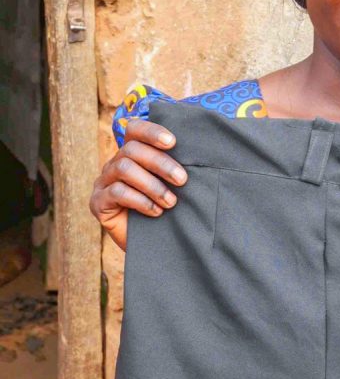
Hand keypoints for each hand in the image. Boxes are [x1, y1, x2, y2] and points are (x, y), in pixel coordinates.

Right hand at [90, 119, 185, 250]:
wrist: (153, 248)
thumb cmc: (167, 215)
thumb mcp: (173, 189)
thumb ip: (177, 171)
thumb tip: (202, 155)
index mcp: (132, 156)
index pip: (135, 130)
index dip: (152, 131)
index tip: (173, 142)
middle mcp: (114, 165)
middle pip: (132, 150)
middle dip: (161, 164)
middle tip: (182, 180)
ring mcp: (103, 183)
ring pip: (124, 169)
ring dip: (152, 185)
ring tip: (171, 202)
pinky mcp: (97, 203)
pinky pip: (117, 192)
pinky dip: (140, 201)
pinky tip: (156, 212)